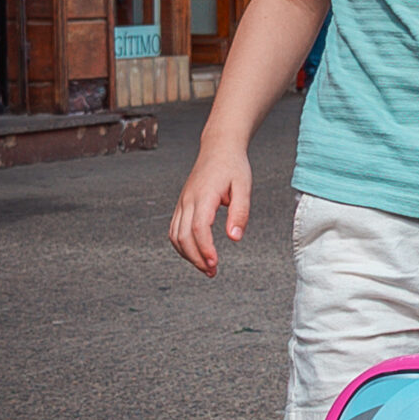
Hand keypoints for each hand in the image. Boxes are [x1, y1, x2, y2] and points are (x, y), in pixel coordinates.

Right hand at [169, 141, 251, 275]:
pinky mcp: (182, 205)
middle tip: (212, 271)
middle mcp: (188, 200)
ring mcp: (182, 202)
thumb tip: (234, 237)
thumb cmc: (233, 166)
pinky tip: (195, 253)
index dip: (204, 249)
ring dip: (188, 255)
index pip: (198, 227)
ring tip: (206, 267)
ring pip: (175, 235)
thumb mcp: (244, 187)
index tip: (214, 263)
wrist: (219, 148)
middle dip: (196, 258)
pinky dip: (181, 245)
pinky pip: (174, 229)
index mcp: (204, 195)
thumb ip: (240, 213)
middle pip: (183, 236)